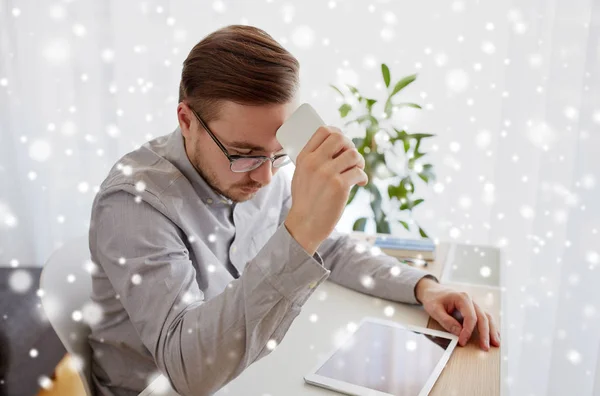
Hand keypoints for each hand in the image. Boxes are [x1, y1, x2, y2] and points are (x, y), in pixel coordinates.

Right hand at [285, 126, 367, 254]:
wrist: (305, 224)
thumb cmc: (305, 201)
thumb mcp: (300, 175)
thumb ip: (312, 161)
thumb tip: (334, 148)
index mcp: (304, 157)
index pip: (323, 131)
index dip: (338, 133)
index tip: (343, 143)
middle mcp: (314, 162)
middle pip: (340, 138)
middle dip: (350, 146)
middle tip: (351, 159)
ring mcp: (327, 174)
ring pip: (353, 154)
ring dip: (359, 162)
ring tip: (357, 171)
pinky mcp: (339, 186)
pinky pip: (359, 172)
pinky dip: (363, 177)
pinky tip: (359, 183)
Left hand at [415, 277, 500, 350]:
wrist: (432, 290)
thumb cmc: (433, 298)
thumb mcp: (435, 310)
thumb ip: (446, 321)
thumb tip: (459, 333)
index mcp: (462, 298)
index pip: (470, 317)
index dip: (468, 331)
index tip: (463, 341)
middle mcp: (471, 300)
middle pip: (482, 317)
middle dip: (485, 334)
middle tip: (485, 347)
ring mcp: (473, 305)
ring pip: (487, 317)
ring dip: (492, 331)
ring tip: (496, 343)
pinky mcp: (473, 310)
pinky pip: (485, 318)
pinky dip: (490, 327)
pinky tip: (494, 335)